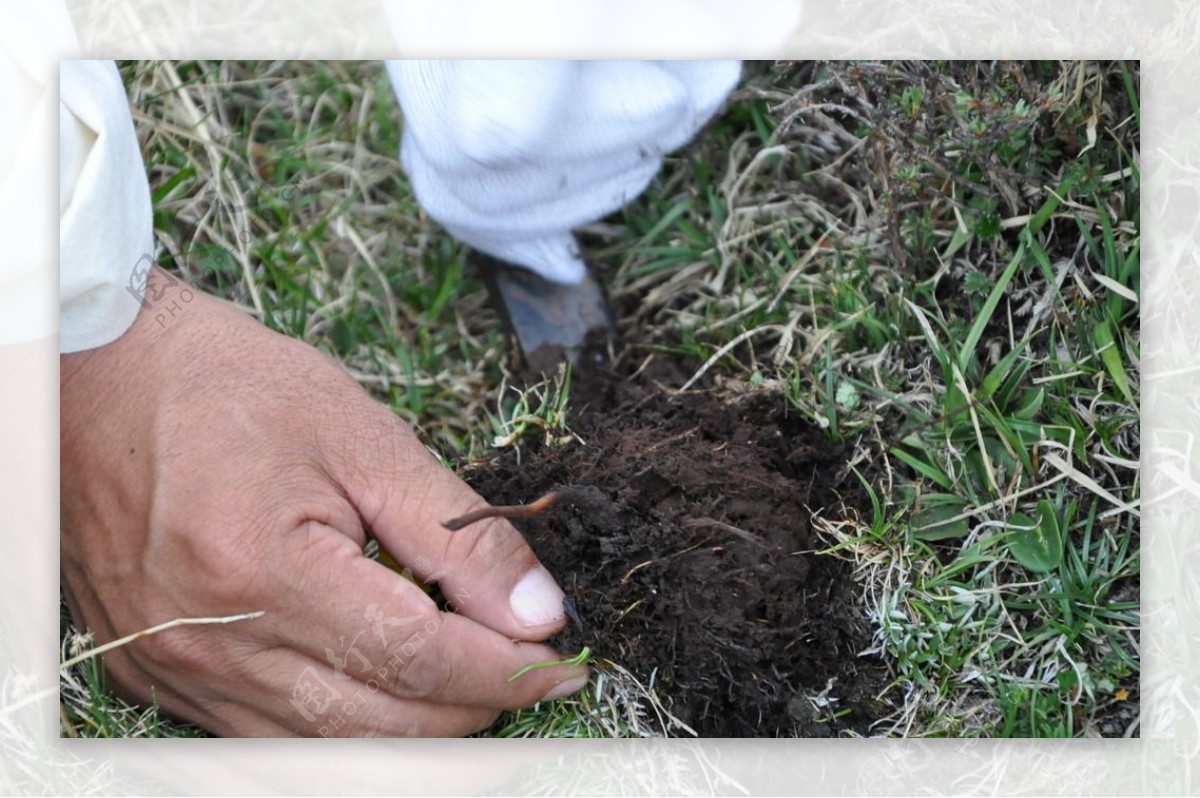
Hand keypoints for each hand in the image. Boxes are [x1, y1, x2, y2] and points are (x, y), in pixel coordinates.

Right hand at [60, 275, 586, 735]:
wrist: (102, 380)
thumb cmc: (230, 388)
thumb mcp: (364, 436)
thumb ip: (457, 532)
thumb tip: (536, 609)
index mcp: (262, 568)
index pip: (416, 658)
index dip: (503, 671)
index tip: (562, 664)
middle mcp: (210, 641)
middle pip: (378, 724)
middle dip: (472, 708)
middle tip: (528, 675)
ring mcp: (176, 669)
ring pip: (326, 749)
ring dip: (416, 729)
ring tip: (472, 683)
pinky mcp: (157, 676)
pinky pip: (269, 739)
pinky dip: (345, 727)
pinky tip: (387, 691)